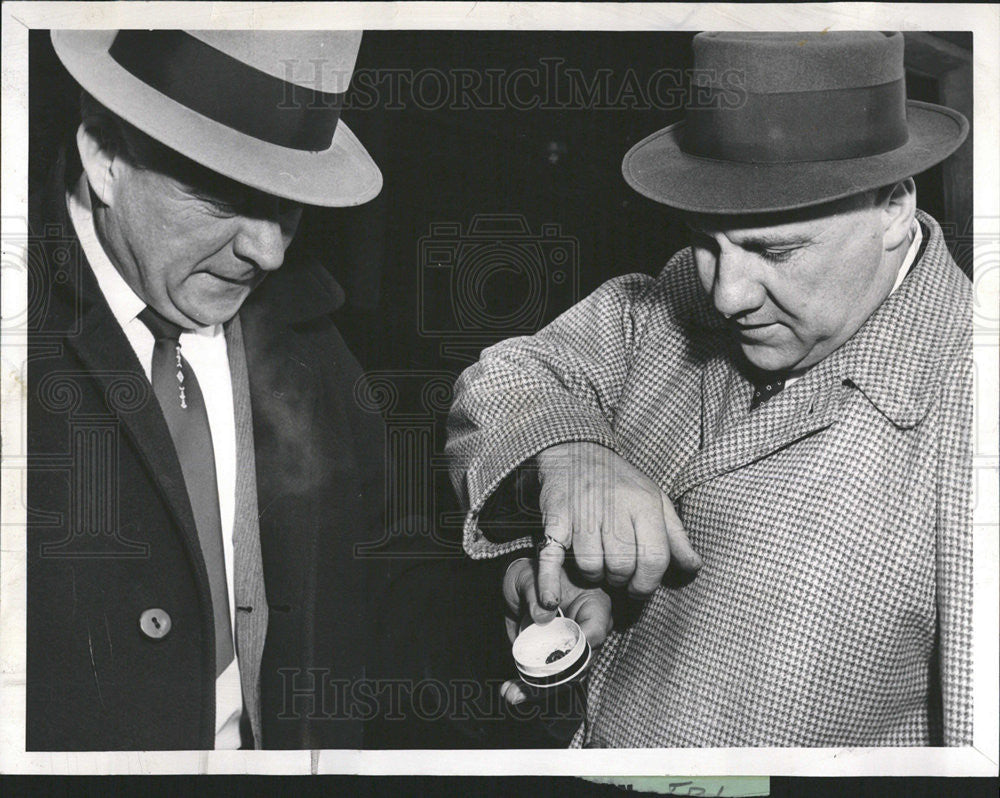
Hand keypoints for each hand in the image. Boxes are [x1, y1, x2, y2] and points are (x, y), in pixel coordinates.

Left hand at [500, 557, 611, 705]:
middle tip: (532, 683)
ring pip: (562, 679)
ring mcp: (569, 650)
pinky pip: (545, 682)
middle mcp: (586, 633)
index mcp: (593, 605)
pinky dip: (527, 689)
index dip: (584, 645)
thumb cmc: (531, 573)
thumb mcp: (530, 575)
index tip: (567, 654)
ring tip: (513, 693)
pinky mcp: (551, 662)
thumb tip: (542, 617)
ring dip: (538, 690)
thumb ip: (536, 591)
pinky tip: (509, 692)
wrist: (518, 586)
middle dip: (557, 678)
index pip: (596, 630)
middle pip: (581, 663)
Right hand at [534, 441, 700, 608]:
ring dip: (594, 575)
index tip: (641, 586)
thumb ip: (676, 535)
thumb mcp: (655, 499)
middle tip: (617, 574)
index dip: (649, 582)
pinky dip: (549, 581)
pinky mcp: (556, 518)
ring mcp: (582, 513)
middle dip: (621, 579)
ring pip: (591, 566)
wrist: (577, 452)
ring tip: (596, 563)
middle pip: (622, 566)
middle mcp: (614, 507)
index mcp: (644, 504)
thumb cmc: (620, 482)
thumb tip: (694, 566)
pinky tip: (551, 600)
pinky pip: (552, 556)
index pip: (654, 558)